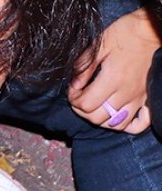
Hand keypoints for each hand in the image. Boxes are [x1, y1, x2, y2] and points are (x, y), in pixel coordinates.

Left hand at [68, 9, 159, 133]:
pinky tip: (118, 115)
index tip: (74, 89)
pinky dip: (126, 125)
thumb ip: (84, 67)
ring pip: (115, 125)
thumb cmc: (127, 33)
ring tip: (96, 107)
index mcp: (113, 79)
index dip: (74, 99)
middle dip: (82, 111)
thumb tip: (74, 85)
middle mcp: (127, 93)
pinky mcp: (148, 98)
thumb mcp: (100, 44)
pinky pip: (138, 124)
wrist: (154, 28)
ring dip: (101, 120)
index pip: (86, 105)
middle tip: (81, 98)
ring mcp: (140, 98)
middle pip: (97, 118)